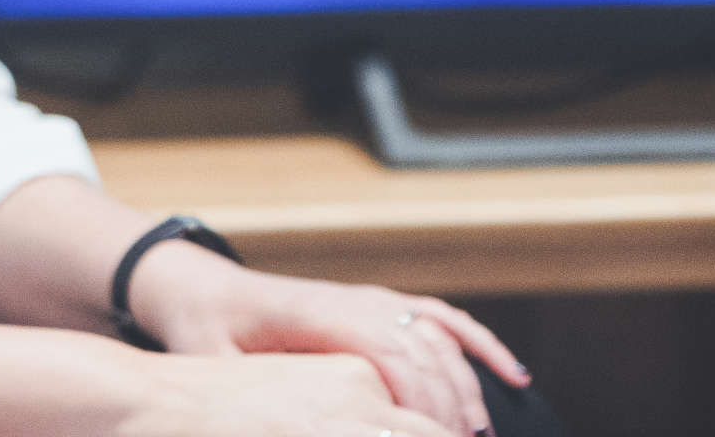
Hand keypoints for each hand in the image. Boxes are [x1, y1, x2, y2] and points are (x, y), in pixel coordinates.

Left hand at [127, 247, 529, 435]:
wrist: (204, 292)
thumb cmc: (207, 334)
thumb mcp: (216, 368)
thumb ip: (254, 395)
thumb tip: (287, 414)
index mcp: (320, 314)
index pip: (392, 353)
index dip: (425, 400)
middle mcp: (355, 301)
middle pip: (425, 352)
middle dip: (453, 408)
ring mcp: (372, 299)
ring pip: (440, 339)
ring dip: (469, 388)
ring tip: (483, 435)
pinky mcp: (379, 305)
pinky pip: (440, 320)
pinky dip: (479, 345)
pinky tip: (510, 376)